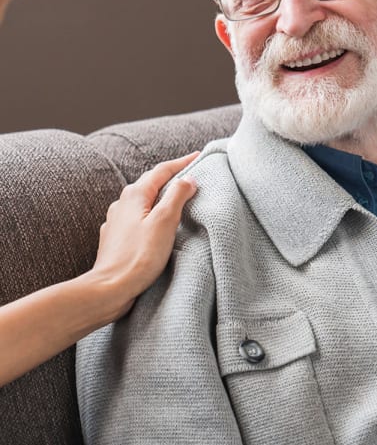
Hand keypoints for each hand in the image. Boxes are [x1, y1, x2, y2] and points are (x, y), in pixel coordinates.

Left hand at [91, 153, 197, 317]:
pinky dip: (150, 215)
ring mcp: (116, 221)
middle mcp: (121, 203)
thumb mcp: (165, 222)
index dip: (182, 162)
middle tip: (190, 173)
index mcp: (134, 195)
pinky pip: (137, 219)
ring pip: (142, 202)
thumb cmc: (139, 257)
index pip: (162, 170)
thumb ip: (177, 196)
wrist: (110, 288)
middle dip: (170, 178)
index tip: (198, 156)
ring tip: (176, 198)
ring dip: (160, 197)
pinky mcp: (116, 239)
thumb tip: (188, 179)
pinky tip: (155, 225)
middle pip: (150, 183)